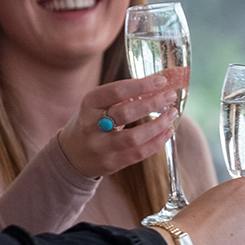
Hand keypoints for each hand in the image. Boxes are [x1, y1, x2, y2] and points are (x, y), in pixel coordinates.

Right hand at [57, 76, 178, 179]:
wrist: (72, 154)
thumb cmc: (92, 122)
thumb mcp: (97, 104)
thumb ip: (122, 96)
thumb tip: (158, 85)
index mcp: (89, 104)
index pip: (116, 91)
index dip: (141, 85)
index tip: (161, 80)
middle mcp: (91, 125)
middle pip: (125, 113)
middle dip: (152, 103)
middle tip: (170, 96)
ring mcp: (100, 147)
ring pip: (134, 137)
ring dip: (158, 125)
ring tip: (172, 114)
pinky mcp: (111, 163)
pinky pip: (138, 154)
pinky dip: (156, 142)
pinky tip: (167, 132)